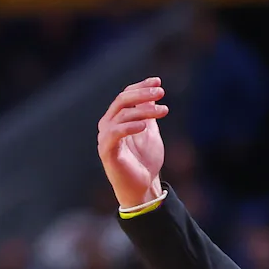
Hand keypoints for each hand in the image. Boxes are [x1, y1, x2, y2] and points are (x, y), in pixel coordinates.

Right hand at [97, 77, 169, 207]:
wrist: (143, 186)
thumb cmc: (145, 161)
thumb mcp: (150, 133)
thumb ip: (149, 115)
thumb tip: (152, 96)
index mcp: (117, 119)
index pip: (126, 96)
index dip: (141, 87)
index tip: (158, 82)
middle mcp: (108, 125)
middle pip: (122, 101)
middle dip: (142, 94)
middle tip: (161, 92)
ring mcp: (106, 138)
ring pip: (122, 115)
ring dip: (143, 110)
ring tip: (163, 111)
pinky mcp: (107, 151)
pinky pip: (115, 134)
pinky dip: (129, 127)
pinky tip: (145, 125)